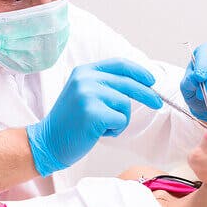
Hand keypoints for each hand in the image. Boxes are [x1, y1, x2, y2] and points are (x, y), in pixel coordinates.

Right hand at [26, 58, 162, 176]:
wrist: (47, 142)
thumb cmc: (69, 123)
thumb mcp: (83, 94)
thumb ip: (103, 85)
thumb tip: (137, 85)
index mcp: (84, 71)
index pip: (119, 65)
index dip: (139, 72)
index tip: (151, 80)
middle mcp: (85, 79)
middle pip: (128, 83)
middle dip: (147, 94)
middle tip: (158, 103)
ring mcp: (88, 95)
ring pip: (124, 104)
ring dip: (119, 119)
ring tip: (101, 126)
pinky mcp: (92, 112)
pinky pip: (120, 120)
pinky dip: (115, 130)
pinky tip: (97, 132)